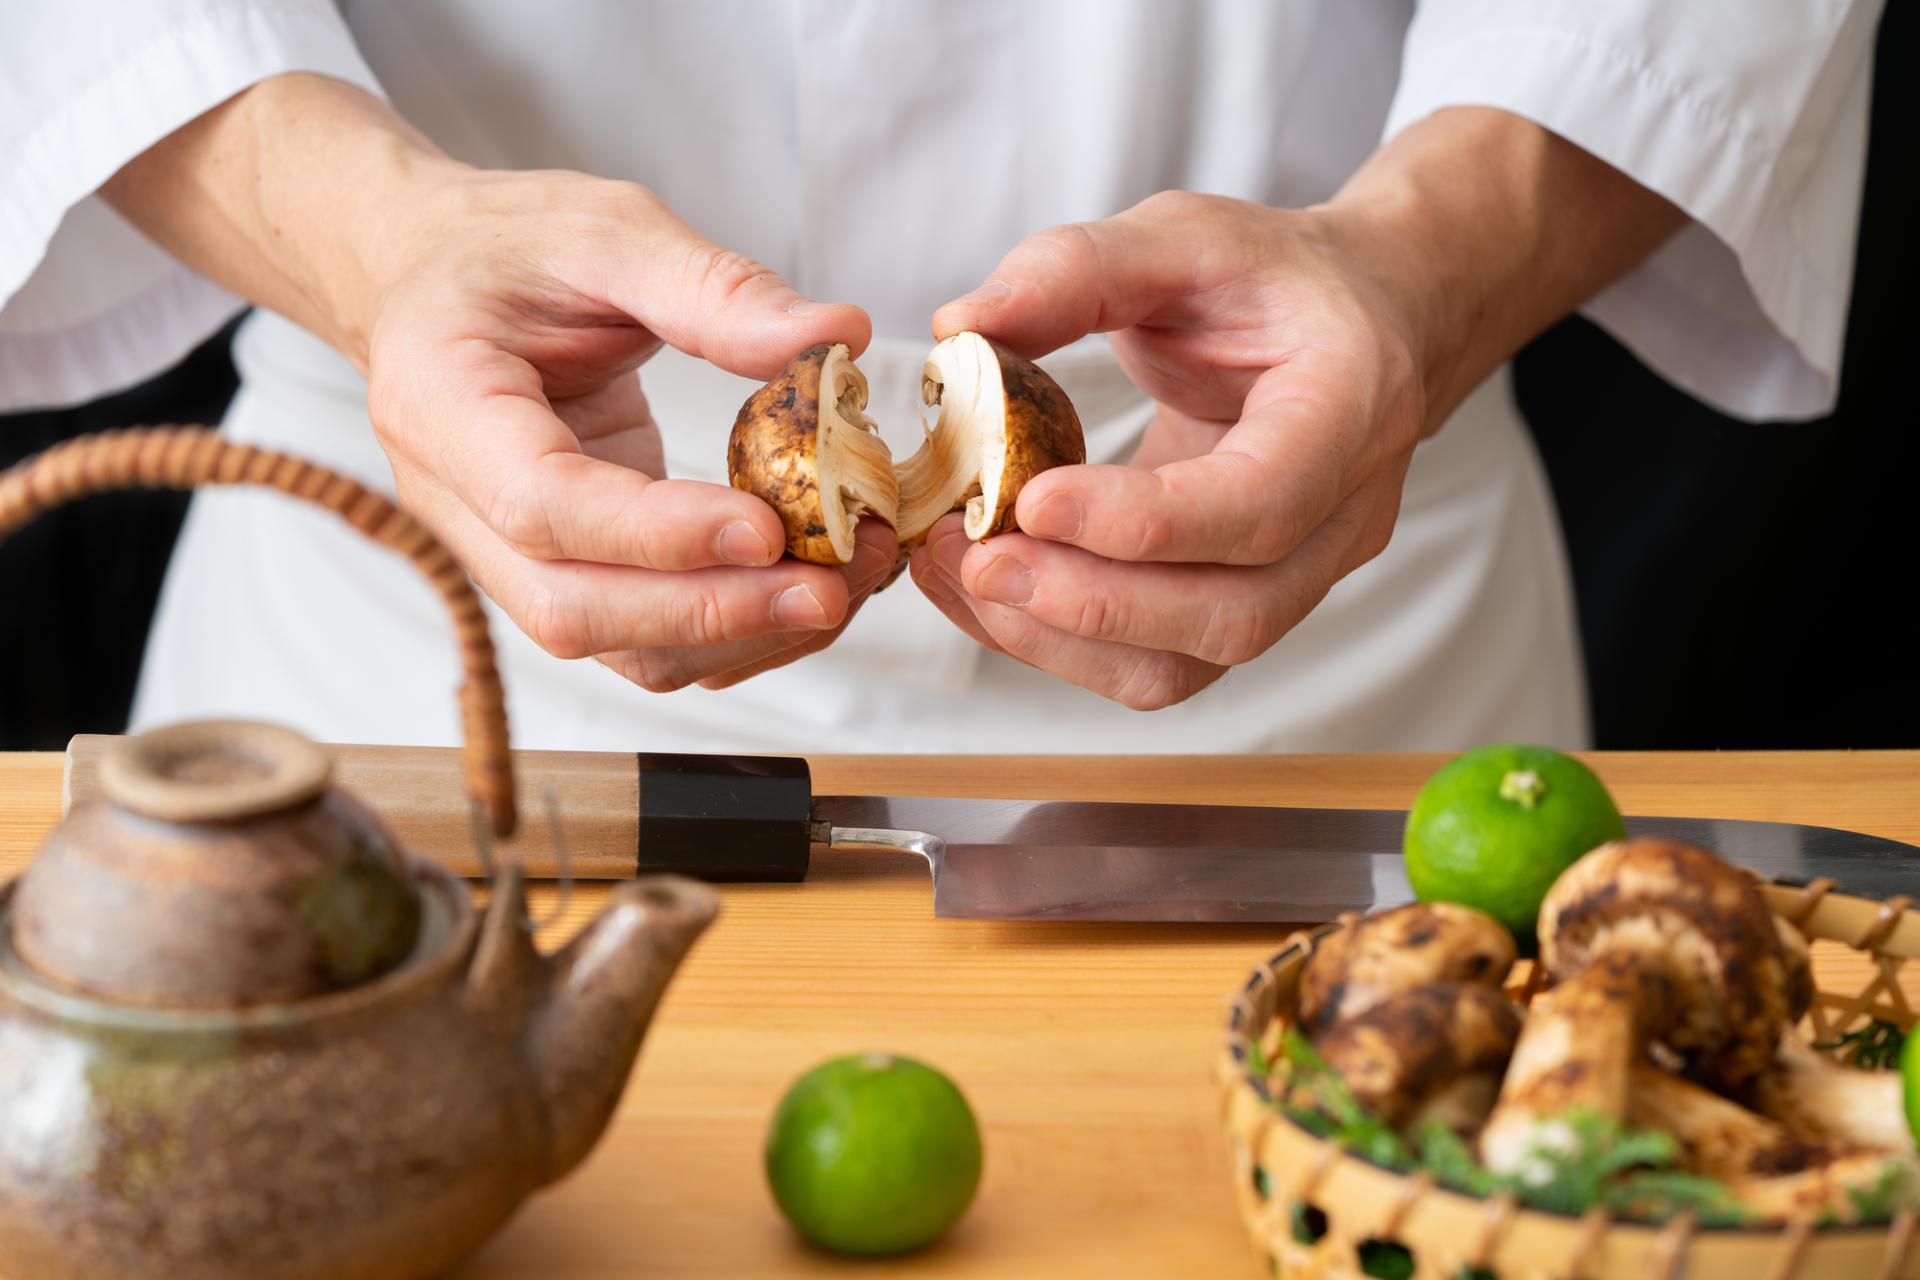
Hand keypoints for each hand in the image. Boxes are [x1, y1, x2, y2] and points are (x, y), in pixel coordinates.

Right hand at [103, 75, 897, 693]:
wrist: (432, 277)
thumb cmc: (504, 247)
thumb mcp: (608, 230)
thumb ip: (718, 289)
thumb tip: (840, 337)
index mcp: (442, 404)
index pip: (543, 506)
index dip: (658, 534)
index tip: (769, 527)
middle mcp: (458, 505)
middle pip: (574, 609)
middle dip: (712, 613)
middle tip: (830, 587)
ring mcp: (504, 555)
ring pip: (614, 646)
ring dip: (735, 638)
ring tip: (841, 587)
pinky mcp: (565, 571)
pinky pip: (643, 637)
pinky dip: (730, 632)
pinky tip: (804, 587)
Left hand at [912, 190, 1422, 708]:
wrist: (1362, 322)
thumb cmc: (1276, 281)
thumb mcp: (1185, 235)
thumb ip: (1077, 269)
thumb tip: (956, 324)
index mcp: (1352, 407)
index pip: (1264, 502)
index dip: (1147, 522)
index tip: (1034, 500)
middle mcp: (1345, 515)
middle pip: (1232, 612)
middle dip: (1090, 603)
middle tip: (976, 555)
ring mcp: (1302, 577)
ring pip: (1190, 663)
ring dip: (1063, 640)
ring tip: (964, 573)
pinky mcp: (1244, 603)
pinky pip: (1158, 663)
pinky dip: (1061, 645)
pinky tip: (987, 590)